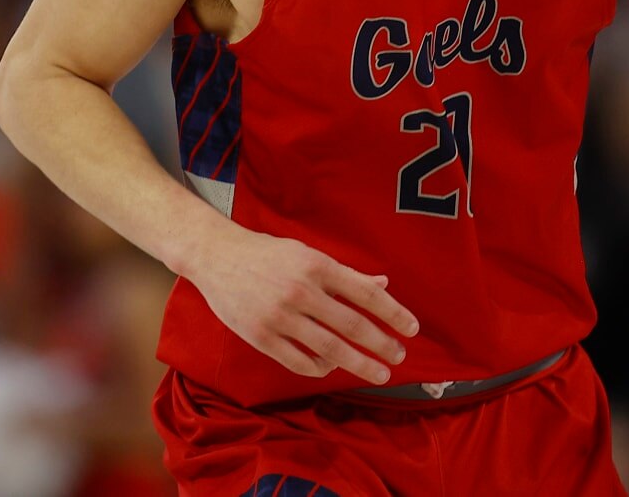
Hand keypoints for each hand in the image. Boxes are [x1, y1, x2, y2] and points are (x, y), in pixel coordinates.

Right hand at [183, 225, 418, 384]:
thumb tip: (383, 286)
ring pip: (330, 348)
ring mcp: (280, 316)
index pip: (366, 294)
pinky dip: (320, 368)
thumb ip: (345, 274)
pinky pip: (299, 362)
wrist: (217, 256)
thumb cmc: (268, 254)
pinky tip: (332, 367)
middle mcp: (301, 290)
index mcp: (317, 266)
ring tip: (378, 373)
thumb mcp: (307, 254)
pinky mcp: (261, 336)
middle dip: (382, 345)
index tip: (412, 330)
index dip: (394, 314)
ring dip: (359, 363)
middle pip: (353, 325)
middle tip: (399, 357)